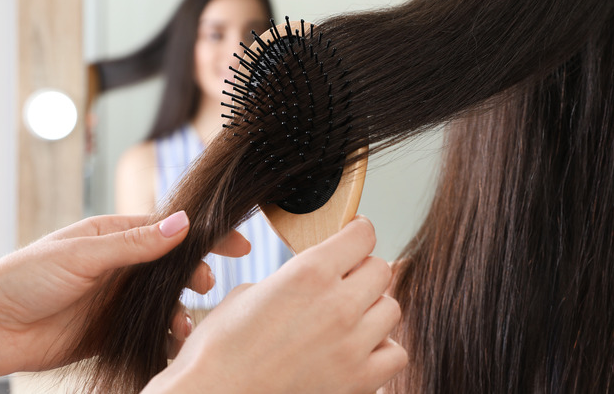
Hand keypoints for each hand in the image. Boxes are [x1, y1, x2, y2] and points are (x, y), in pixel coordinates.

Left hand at [0, 211, 249, 377]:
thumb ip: (134, 244)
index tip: (237, 243)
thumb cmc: (27, 278)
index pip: (169, 229)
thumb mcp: (82, 254)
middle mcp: (121, 265)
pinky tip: (173, 342)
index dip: (205, 235)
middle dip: (196, 274)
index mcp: (113, 236)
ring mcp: (119, 298)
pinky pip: (152, 330)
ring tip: (184, 324)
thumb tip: (184, 224)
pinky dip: (167, 336)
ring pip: (167, 300)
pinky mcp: (114, 329)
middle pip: (174, 266)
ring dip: (182, 310)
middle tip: (205, 285)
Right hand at [146, 216, 406, 393]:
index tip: (353, 238)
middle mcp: (338, 304)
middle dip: (363, 272)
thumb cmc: (218, 353)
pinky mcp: (360, 381)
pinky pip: (395, 354)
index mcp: (309, 272)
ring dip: (372, 310)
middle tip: (344, 282)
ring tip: (346, 320)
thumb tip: (311, 281)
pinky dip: (381, 350)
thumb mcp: (248, 295)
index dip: (357, 234)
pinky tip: (356, 351)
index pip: (363, 236)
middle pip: (381, 270)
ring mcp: (353, 345)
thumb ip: (291, 280)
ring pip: (391, 309)